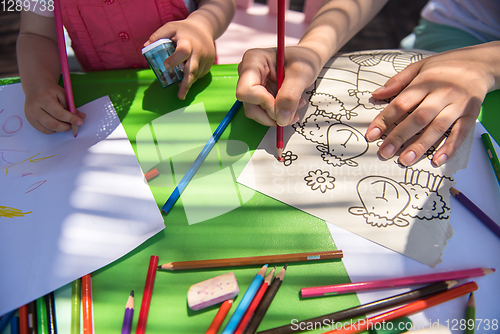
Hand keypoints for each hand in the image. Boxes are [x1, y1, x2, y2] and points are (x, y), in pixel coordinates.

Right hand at [24, 83, 84, 133]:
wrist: (35, 87)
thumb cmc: (51, 91)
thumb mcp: (63, 94)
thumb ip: (72, 106)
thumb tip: (81, 117)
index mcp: (43, 98)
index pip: (59, 113)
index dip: (71, 119)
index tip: (80, 122)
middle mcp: (34, 107)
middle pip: (53, 124)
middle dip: (66, 127)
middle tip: (72, 125)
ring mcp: (30, 115)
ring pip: (48, 129)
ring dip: (60, 129)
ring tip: (65, 123)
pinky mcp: (30, 120)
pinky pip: (44, 130)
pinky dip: (53, 130)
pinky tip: (57, 123)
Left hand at [145, 19, 215, 99]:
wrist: (204, 28)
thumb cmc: (183, 29)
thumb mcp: (170, 27)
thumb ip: (158, 36)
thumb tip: (145, 47)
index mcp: (188, 42)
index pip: (183, 51)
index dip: (175, 59)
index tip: (166, 65)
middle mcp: (199, 51)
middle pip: (193, 69)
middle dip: (186, 83)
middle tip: (180, 96)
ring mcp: (206, 58)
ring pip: (196, 75)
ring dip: (188, 83)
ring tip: (181, 91)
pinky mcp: (209, 64)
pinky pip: (200, 75)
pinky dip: (193, 79)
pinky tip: (186, 81)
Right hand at [236, 46, 321, 126]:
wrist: (306, 61)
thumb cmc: (303, 60)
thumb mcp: (301, 74)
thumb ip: (290, 95)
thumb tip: (281, 119)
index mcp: (253, 61)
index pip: (246, 91)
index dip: (265, 103)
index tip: (283, 104)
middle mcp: (247, 73)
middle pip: (250, 105)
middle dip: (272, 114)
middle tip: (292, 112)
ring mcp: (250, 85)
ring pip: (254, 112)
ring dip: (276, 116)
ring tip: (294, 107)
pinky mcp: (256, 95)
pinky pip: (261, 113)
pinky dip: (276, 115)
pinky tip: (289, 107)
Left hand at [366, 43, 498, 166]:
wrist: (482, 63)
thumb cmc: (446, 66)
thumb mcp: (420, 66)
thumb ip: (398, 81)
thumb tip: (376, 94)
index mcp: (426, 81)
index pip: (402, 103)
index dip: (385, 119)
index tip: (372, 134)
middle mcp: (443, 93)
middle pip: (419, 118)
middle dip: (399, 136)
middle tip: (385, 152)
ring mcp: (458, 105)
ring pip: (438, 128)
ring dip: (421, 145)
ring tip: (405, 160)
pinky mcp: (471, 114)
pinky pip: (460, 133)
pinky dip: (449, 147)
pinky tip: (437, 160)